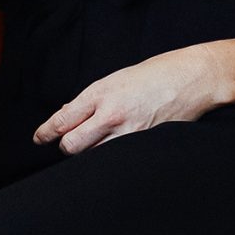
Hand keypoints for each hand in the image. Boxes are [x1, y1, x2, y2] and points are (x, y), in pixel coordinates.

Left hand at [36, 45, 227, 154]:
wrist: (195, 77)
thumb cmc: (155, 74)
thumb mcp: (116, 80)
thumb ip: (90, 100)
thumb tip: (67, 115)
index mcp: (100, 93)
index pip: (62, 120)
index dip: (46, 133)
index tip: (40, 138)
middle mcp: (111, 114)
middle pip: (71, 145)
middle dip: (66, 146)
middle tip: (69, 143)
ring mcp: (129, 132)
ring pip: (93, 156)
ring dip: (89, 153)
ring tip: (97, 144)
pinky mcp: (146, 143)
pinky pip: (118, 159)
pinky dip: (112, 158)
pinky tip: (115, 151)